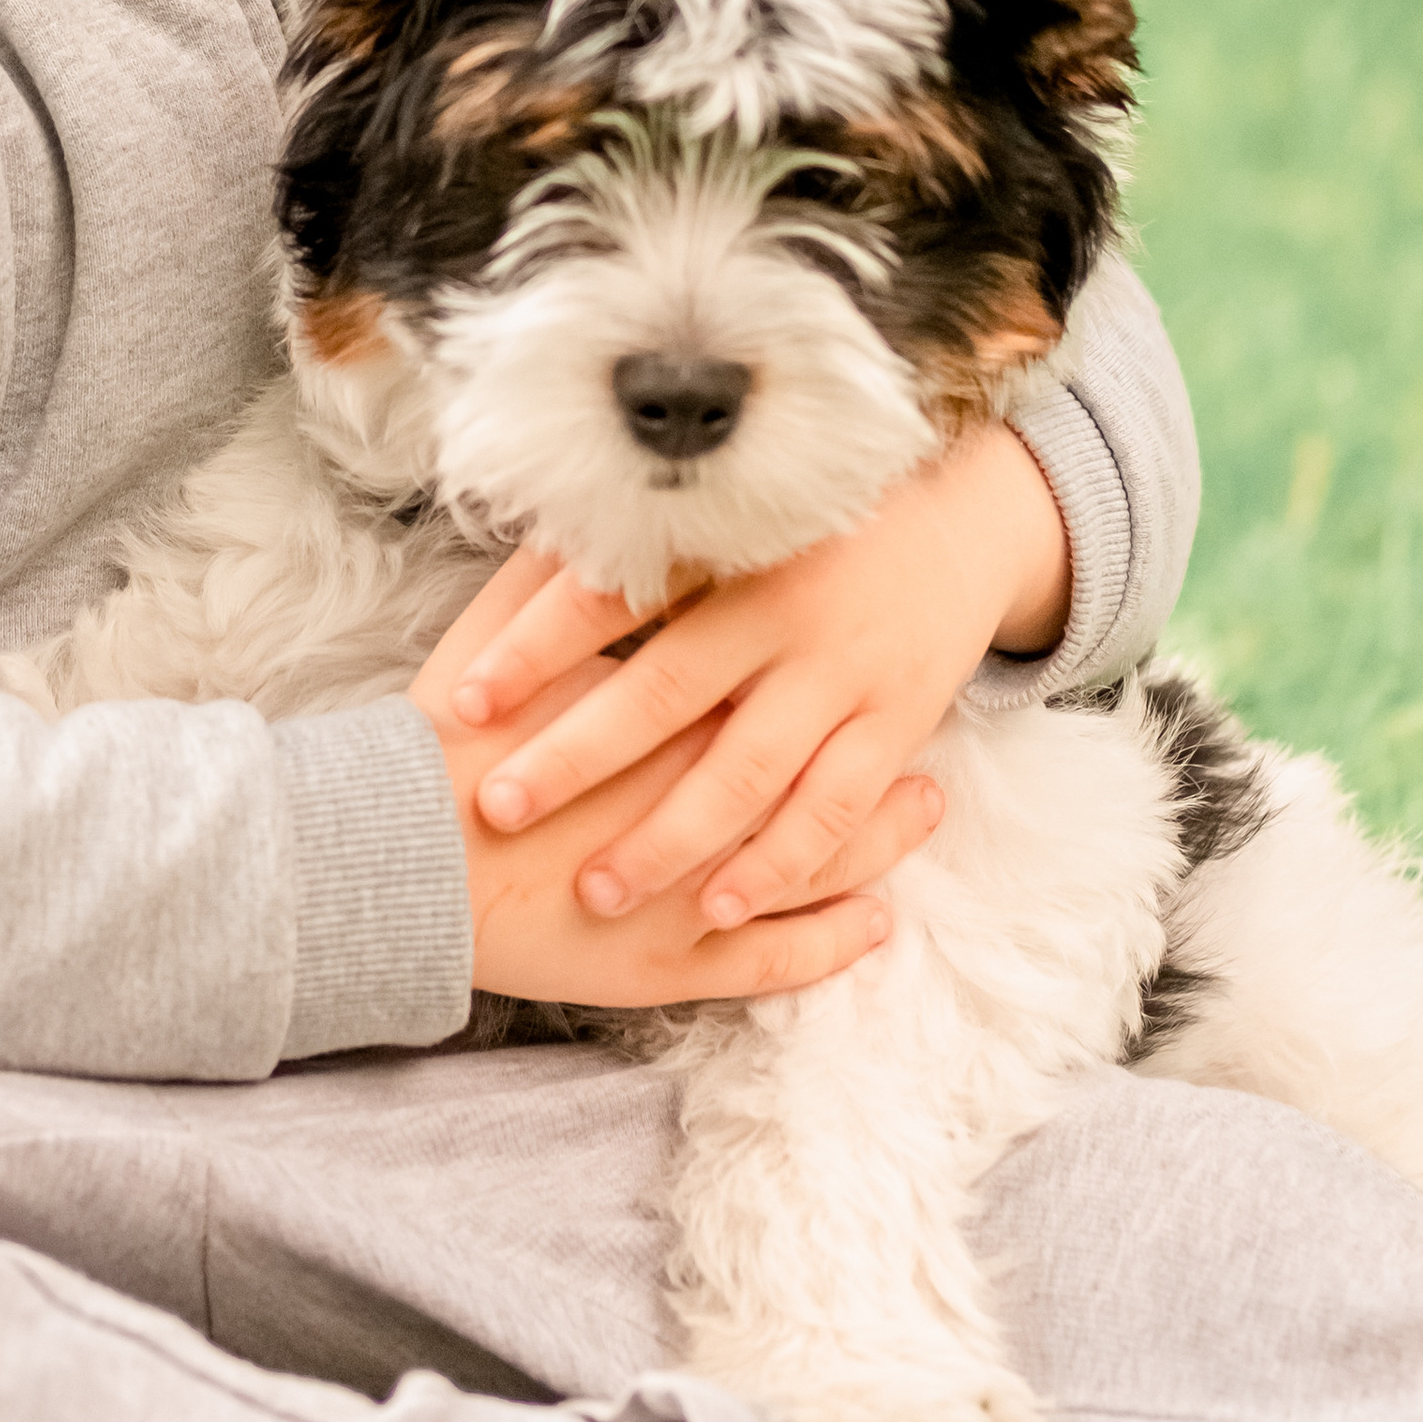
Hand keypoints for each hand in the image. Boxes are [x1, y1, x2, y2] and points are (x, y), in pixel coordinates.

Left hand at [428, 427, 1070, 934]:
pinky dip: (775, 862)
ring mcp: (842, 674)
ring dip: (668, 838)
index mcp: (728, 549)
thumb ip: (649, 544)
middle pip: (662, 692)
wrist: (961, 523)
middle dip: (575, 756)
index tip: (462, 698)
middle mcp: (782, 611)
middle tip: (498, 806)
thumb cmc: (813, 527)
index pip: (610, 595)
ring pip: (746, 771)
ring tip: (596, 889)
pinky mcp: (892, 725)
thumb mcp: (734, 517)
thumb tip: (530, 553)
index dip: (533, 647)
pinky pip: (831, 808)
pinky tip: (717, 904)